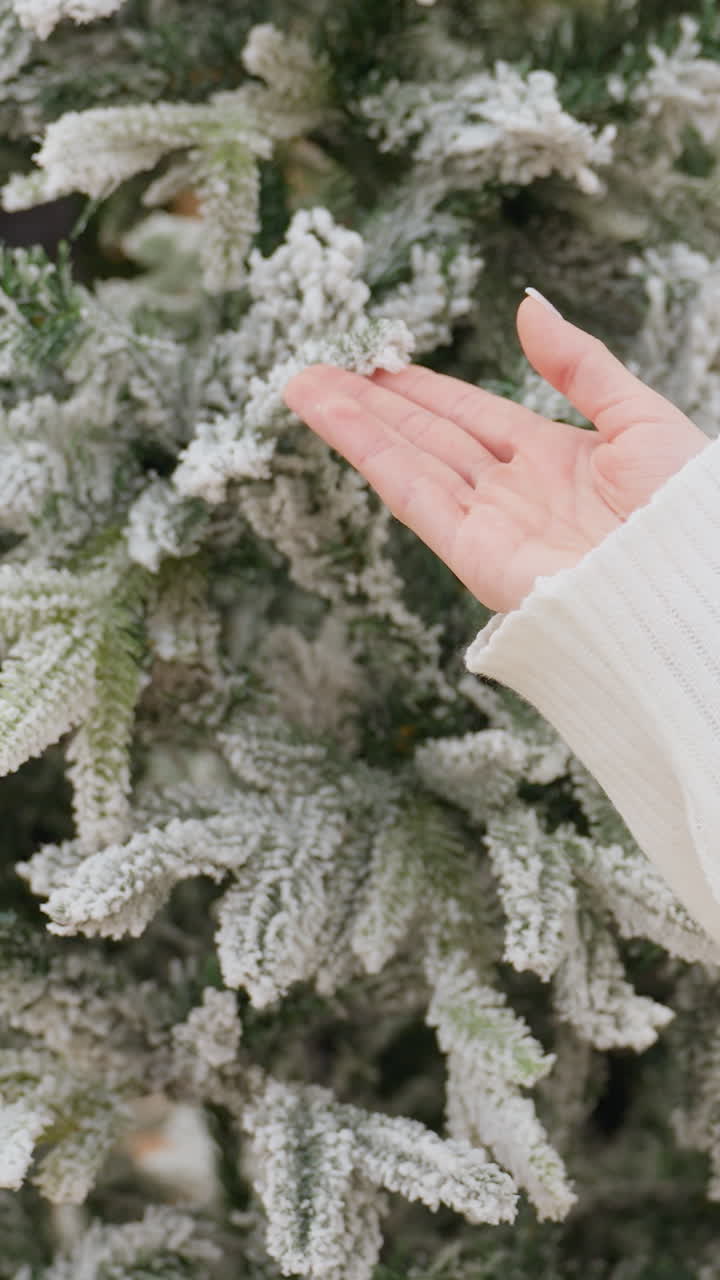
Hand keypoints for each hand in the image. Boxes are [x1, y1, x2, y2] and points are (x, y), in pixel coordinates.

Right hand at [282, 294, 709, 613]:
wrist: (689, 587)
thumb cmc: (687, 513)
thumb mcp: (640, 417)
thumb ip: (579, 365)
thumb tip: (528, 307)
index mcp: (554, 462)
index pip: (471, 417)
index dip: (423, 387)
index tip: (378, 359)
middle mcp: (513, 494)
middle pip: (427, 436)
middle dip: (372, 401)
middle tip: (319, 366)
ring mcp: (488, 524)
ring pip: (407, 460)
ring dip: (353, 422)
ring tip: (302, 384)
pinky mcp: (472, 553)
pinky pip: (411, 493)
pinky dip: (367, 453)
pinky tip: (331, 418)